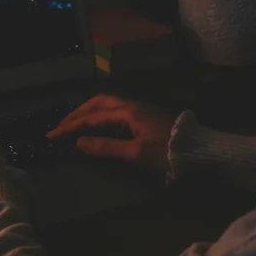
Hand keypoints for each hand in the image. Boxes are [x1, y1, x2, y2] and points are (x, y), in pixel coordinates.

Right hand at [46, 94, 175, 171]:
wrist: (202, 151)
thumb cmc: (169, 153)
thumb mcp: (137, 153)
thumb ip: (107, 147)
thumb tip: (79, 142)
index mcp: (128, 111)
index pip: (92, 116)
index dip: (71, 125)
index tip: (53, 134)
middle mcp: (133, 105)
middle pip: (99, 102)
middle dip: (78, 113)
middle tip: (62, 125)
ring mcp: (142, 110)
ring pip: (109, 105)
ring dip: (90, 112)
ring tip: (76, 123)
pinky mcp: (148, 117)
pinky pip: (117, 111)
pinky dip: (102, 116)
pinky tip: (100, 127)